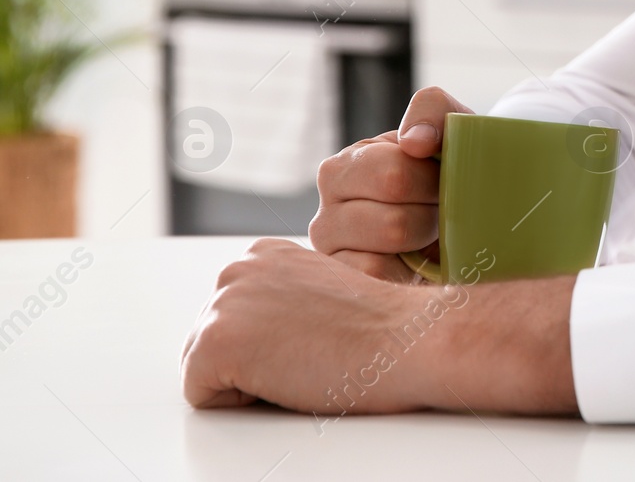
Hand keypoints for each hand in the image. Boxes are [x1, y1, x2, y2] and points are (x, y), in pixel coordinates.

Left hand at [181, 238, 429, 413]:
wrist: (406, 340)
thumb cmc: (382, 328)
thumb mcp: (323, 294)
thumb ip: (284, 300)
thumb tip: (268, 331)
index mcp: (263, 255)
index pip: (235, 320)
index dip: (273, 345)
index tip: (313, 342)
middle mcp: (237, 270)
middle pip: (214, 343)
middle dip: (254, 361)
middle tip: (311, 356)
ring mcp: (223, 304)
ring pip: (207, 369)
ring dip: (250, 380)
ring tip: (303, 365)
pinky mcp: (215, 343)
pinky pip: (203, 396)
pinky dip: (243, 403)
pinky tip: (289, 379)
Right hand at [310, 86, 466, 281]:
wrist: (460, 212)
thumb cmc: (446, 166)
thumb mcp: (447, 126)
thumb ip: (432, 111)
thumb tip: (415, 141)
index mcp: (345, 166)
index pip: (393, 177)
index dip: (434, 182)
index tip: (446, 181)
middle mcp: (327, 210)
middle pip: (393, 223)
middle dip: (433, 216)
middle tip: (442, 211)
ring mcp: (332, 253)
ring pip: (388, 254)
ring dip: (426, 242)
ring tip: (431, 233)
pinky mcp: (345, 283)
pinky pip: (379, 281)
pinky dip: (409, 272)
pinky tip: (417, 261)